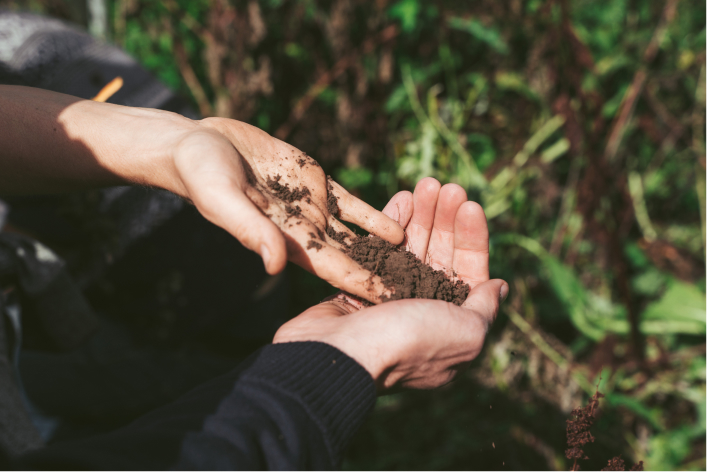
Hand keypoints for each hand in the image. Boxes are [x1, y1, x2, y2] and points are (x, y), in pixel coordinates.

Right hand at [0, 87, 402, 302]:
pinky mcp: (315, 182)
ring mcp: (312, 207)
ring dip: (386, 250)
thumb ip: (251, 231)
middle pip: (353, 258)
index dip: (364, 285)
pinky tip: (402, 226)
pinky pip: (351, 204)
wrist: (199, 144)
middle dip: (385, 276)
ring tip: (422, 266)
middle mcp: (304, 230)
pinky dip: (375, 215)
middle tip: (423, 295)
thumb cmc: (203, 174)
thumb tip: (275, 268)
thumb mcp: (224, 201)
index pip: (333, 269)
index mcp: (285, 240)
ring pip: (357, 234)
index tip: (396, 304)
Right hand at [274, 178, 508, 390]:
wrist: (341, 355)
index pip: (469, 272)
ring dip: (421, 215)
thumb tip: (499, 286)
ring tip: (425, 184)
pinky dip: (391, 224)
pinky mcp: (360, 286)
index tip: (470, 205)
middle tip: (446, 186)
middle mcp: (423, 310)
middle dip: (445, 219)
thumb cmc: (408, 342)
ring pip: (411, 247)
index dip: (473, 237)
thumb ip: (485, 308)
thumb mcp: (466, 333)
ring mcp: (390, 297)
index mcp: (452, 324)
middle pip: (440, 255)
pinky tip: (401, 198)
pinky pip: (380, 249)